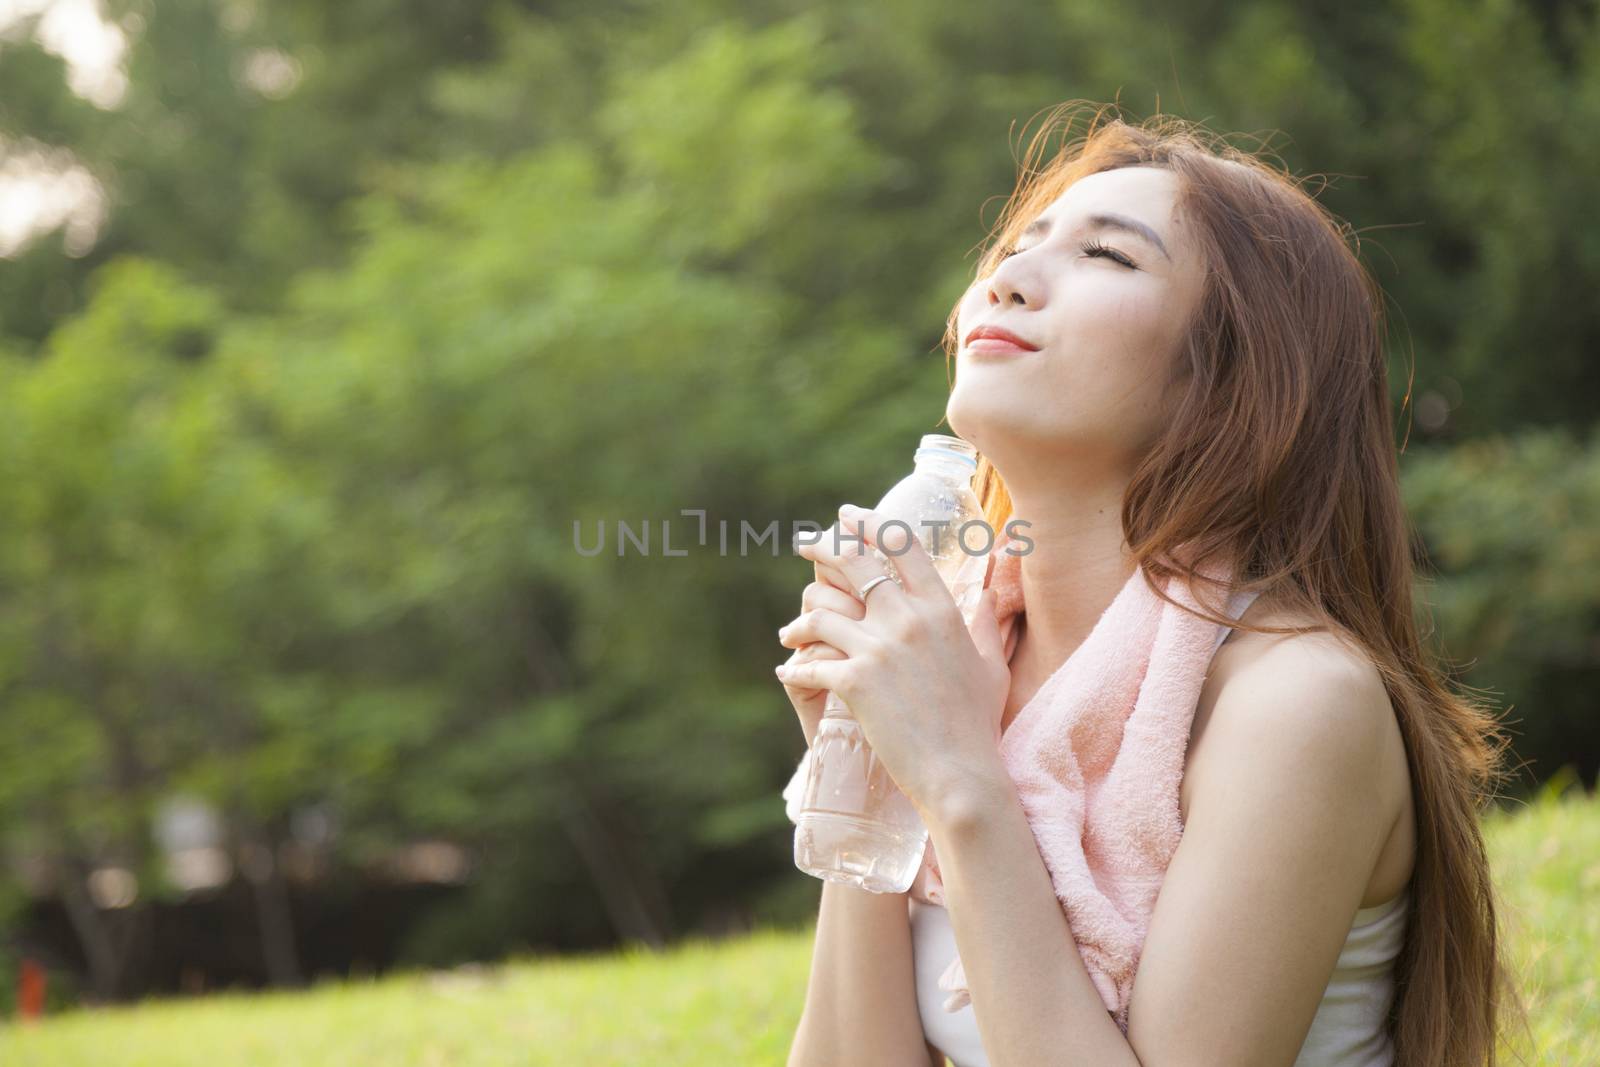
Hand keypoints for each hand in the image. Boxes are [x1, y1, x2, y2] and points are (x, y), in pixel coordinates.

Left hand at [776, 504, 1011, 822]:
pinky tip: (789, 673)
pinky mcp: (855, 681)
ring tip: (791, 634)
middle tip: (806, 545)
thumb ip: (986, 623)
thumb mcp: (990, 664)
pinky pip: (809, 663)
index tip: (848, 515)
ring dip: (799, 624)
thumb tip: (994, 592)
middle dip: (823, 548)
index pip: (902, 545)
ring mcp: (880, 648)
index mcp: (941, 610)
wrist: (961, 774)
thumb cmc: (978, 723)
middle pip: (854, 563)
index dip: (870, 522)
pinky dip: (795, 669)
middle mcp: (909, 619)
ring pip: (819, 614)